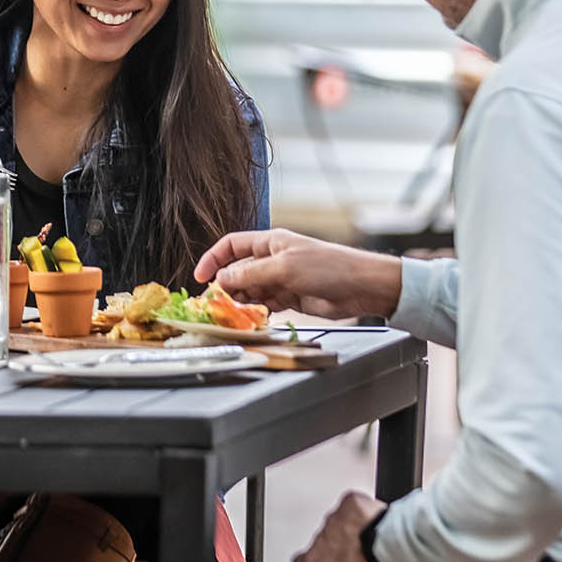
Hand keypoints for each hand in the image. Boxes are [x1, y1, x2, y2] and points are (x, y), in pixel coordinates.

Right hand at [195, 229, 400, 320]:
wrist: (361, 287)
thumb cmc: (328, 267)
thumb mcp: (284, 268)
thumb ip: (251, 273)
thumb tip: (222, 279)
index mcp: (270, 243)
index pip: (231, 246)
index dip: (213, 259)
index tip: (200, 277)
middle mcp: (273, 259)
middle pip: (238, 271)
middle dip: (225, 286)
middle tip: (215, 305)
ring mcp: (281, 279)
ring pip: (250, 290)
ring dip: (240, 302)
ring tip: (233, 314)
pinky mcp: (291, 298)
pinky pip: (265, 304)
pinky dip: (257, 312)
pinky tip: (252, 319)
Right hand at [292, 491, 386, 561]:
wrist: (386, 543)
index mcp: (314, 561)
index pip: (300, 561)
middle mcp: (320, 537)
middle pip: (326, 540)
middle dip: (340, 545)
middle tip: (359, 553)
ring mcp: (334, 517)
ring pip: (340, 522)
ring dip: (352, 528)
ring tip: (370, 538)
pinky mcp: (349, 502)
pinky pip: (353, 506)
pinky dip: (362, 512)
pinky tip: (373, 521)